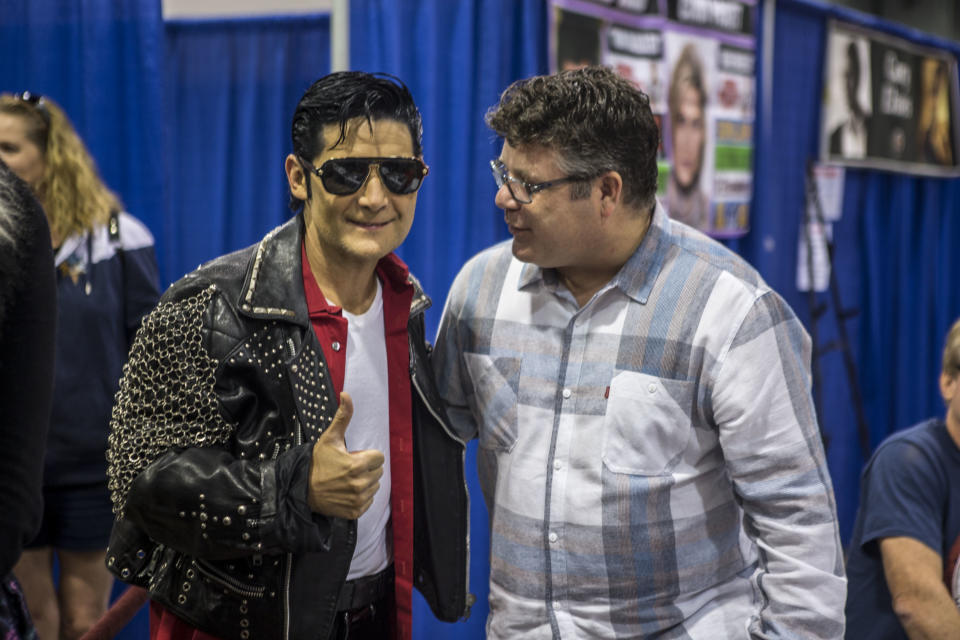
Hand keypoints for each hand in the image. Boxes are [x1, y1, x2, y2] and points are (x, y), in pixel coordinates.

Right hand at [307, 392, 384, 519]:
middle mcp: (360, 483)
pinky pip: (369, 500)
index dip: (366, 455)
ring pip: (375, 486)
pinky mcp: (356, 511)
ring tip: (346, 480)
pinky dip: (361, 496)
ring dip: (365, 482)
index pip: (379, 457)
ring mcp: (358, 499)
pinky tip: (346, 492)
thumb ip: (343, 417)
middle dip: (366, 468)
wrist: (302, 490)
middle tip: (347, 468)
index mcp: (357, 465)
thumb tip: (346, 394)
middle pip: (378, 471)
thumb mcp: (329, 438)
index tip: (353, 457)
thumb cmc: (317, 463)